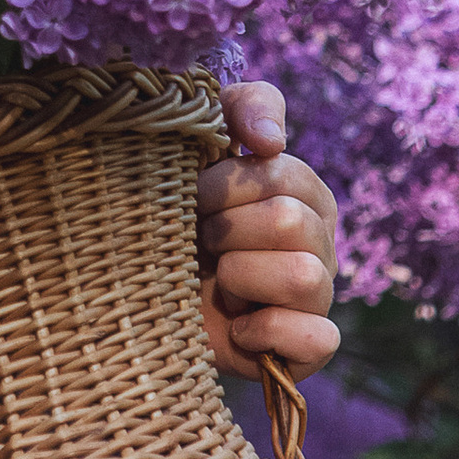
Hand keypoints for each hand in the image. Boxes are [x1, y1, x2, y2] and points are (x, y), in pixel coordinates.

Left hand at [197, 78, 339, 385]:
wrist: (138, 295)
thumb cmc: (174, 213)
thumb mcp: (199, 145)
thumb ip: (242, 109)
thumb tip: (271, 140)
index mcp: (305, 193)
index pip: (280, 174)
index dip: (223, 186)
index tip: (191, 197)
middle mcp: (320, 242)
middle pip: (291, 221)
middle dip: (226, 231)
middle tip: (199, 243)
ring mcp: (318, 297)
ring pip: (304, 276)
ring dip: (242, 278)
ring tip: (218, 284)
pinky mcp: (308, 349)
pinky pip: (317, 338)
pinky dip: (267, 332)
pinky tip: (237, 327)